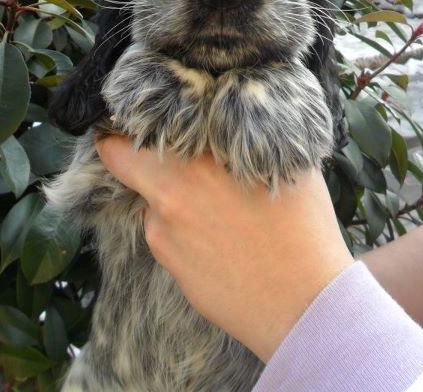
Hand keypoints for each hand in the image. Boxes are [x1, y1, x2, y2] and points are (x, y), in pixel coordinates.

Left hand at [96, 136, 352, 360]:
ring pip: (153, 200)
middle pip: (120, 160)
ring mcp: (163, 232)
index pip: (134, 131)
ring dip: (171, 197)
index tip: (139, 121)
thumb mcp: (282, 162)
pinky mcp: (168, 263)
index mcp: (197, 159)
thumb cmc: (303, 227)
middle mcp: (170, 192)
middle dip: (124, 152)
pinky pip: (166, 233)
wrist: (303, 302)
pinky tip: (220, 241)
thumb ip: (244, 137)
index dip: (131, 123)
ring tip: (218, 211)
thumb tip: (227, 120)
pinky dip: (183, 231)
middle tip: (146, 149)